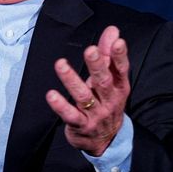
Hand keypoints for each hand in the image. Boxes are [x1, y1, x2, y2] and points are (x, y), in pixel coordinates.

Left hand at [46, 25, 129, 155]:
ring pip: (83, 96)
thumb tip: (112, 30)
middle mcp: (109, 100)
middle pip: (103, 81)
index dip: (119, 56)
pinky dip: (61, 105)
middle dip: (97, 65)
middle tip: (90, 50)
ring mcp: (95, 115)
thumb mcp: (112, 80)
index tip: (117, 42)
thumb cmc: (107, 102)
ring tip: (61, 64)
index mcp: (119, 87)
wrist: (107, 141)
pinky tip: (51, 95)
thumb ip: (109, 54)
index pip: (121, 70)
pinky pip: (70, 115)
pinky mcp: (81, 126)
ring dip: (71, 80)